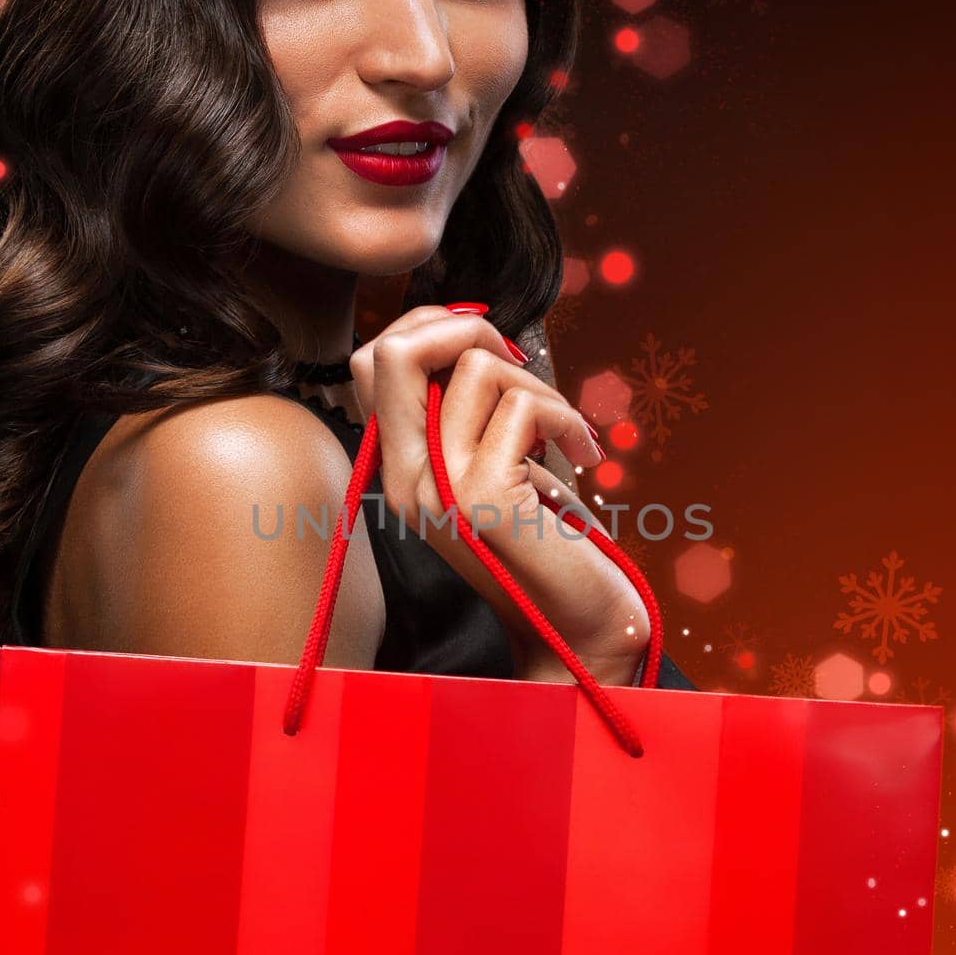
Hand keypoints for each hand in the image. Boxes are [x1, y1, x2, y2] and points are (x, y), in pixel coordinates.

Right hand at [350, 304, 650, 685]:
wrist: (579, 627)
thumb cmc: (549, 538)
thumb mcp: (499, 461)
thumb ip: (472, 411)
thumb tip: (476, 333)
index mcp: (401, 468)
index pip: (371, 361)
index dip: (428, 326)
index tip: (488, 346)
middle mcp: (405, 480)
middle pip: (393, 351)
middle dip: (467, 327)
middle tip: (519, 363)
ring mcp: (438, 491)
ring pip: (475, 368)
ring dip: (540, 385)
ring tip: (565, 433)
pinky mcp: (483, 500)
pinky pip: (522, 408)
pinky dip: (566, 418)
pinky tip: (584, 454)